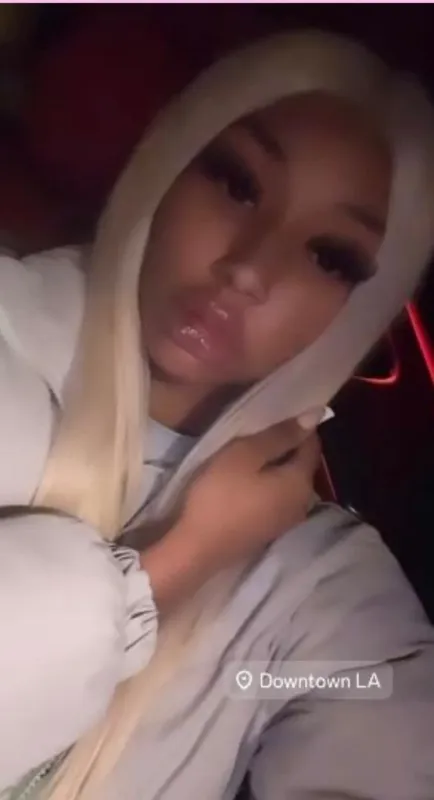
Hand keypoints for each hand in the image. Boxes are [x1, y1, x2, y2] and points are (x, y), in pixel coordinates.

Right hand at [178, 414, 321, 567]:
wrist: (196, 549)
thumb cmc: (219, 495)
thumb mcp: (245, 455)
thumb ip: (280, 435)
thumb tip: (316, 415)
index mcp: (301, 483)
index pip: (312, 445)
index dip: (297, 426)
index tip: (274, 414)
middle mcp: (303, 504)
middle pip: (302, 465)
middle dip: (286, 446)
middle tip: (257, 431)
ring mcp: (286, 522)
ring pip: (288, 483)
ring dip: (274, 467)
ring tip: (249, 453)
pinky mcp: (268, 532)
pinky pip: (276, 499)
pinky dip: (266, 485)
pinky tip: (245, 481)